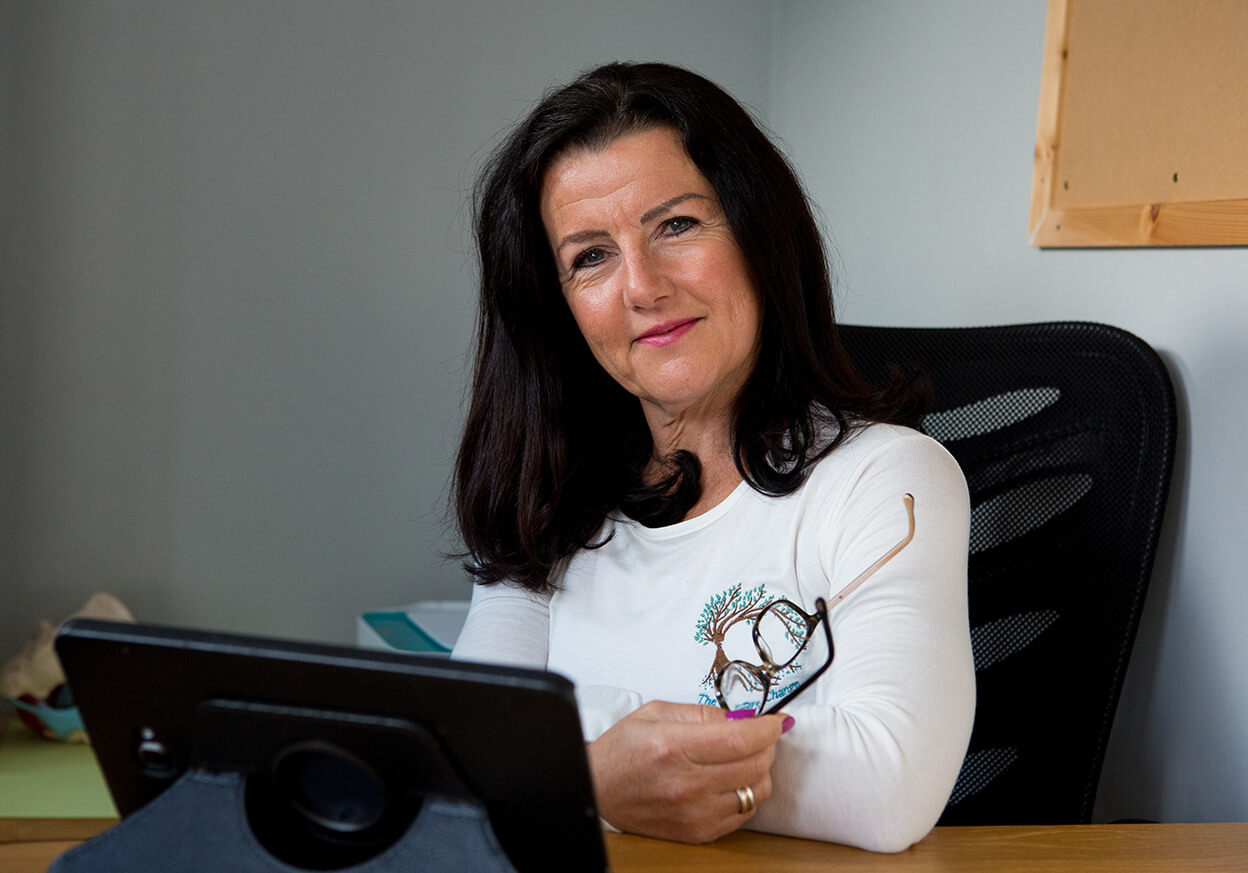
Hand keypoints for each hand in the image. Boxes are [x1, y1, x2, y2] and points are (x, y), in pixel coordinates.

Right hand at [587, 700, 788, 842]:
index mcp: (674, 747)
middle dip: (766, 745)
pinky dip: (745, 794)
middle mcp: (687, 784)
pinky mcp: (697, 833)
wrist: (597, 789)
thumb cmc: (622, 751)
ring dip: (758, 771)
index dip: (769, 728)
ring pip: (756, 792)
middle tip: (758, 735)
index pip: (741, 739)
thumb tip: (743, 718)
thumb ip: (703, 713)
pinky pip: (742, 814)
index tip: (778, 720)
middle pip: (755, 765)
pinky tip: (729, 782)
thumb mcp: (656, 713)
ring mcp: (694, 814)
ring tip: (741, 759)